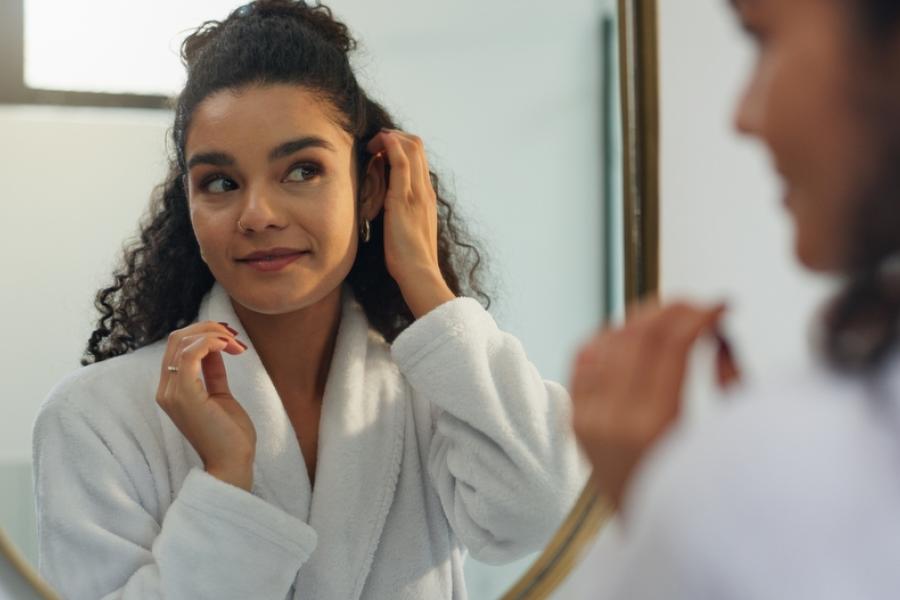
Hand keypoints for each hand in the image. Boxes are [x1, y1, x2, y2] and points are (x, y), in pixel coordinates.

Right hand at [156, 321, 255, 490]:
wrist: (232, 463)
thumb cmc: (228, 434)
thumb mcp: (219, 395)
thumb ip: (212, 372)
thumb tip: (215, 347)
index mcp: (171, 389)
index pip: (176, 347)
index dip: (203, 334)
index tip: (230, 338)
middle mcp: (166, 389)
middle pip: (176, 339)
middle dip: (208, 329)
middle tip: (234, 337)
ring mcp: (172, 392)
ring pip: (182, 342)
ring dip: (213, 334)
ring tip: (236, 344)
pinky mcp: (185, 395)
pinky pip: (191, 354)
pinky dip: (210, 342)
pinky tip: (228, 347)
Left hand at [366, 129, 453, 317]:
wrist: (418, 272)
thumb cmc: (410, 258)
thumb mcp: (407, 229)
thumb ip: (402, 213)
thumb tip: (387, 205)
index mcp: (426, 197)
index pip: (419, 158)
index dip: (400, 145)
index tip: (381, 150)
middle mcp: (424, 190)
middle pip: (417, 146)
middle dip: (394, 136)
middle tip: (374, 143)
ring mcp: (416, 193)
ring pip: (411, 148)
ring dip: (390, 138)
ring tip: (372, 143)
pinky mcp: (403, 199)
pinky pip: (401, 163)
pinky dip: (391, 146)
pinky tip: (380, 142)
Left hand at [570, 301, 737, 508]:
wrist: (647, 534)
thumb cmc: (693, 491)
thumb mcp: (724, 440)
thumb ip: (728, 381)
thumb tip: (719, 331)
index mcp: (654, 427)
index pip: (673, 344)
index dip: (700, 314)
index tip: (722, 305)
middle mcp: (613, 419)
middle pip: (639, 334)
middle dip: (673, 309)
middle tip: (699, 304)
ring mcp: (587, 418)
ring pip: (608, 339)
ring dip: (642, 318)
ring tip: (671, 315)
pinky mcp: (574, 418)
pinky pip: (584, 358)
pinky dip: (608, 337)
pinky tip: (631, 333)